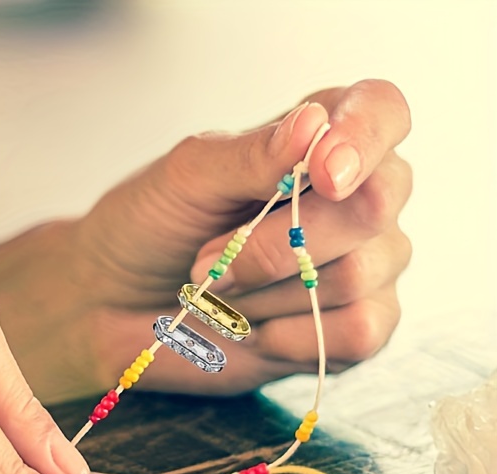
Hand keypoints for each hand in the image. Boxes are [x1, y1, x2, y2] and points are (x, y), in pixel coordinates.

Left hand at [67, 79, 411, 395]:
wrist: (115, 308)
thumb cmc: (149, 230)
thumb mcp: (184, 180)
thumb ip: (249, 156)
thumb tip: (314, 126)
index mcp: (319, 142)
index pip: (382, 112)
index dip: (364, 137)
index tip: (322, 172)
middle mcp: (354, 200)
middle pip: (372, 207)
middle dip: (274, 244)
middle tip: (208, 260)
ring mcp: (361, 267)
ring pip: (356, 276)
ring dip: (266, 292)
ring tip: (221, 292)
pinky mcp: (351, 331)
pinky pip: (359, 334)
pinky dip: (290, 337)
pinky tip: (252, 329)